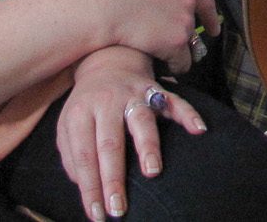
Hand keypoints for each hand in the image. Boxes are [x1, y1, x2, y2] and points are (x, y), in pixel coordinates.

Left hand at [59, 46, 206, 220]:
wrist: (107, 60)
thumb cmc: (87, 103)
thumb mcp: (68, 124)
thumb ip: (72, 154)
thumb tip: (83, 184)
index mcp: (81, 113)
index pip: (83, 156)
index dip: (89, 186)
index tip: (97, 214)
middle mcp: (107, 103)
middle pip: (109, 143)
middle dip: (113, 177)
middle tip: (118, 207)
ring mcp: (133, 95)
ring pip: (141, 120)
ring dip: (147, 146)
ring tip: (152, 171)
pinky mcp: (155, 89)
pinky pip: (174, 101)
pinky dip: (187, 115)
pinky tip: (198, 129)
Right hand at [87, 0, 220, 75]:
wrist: (104, 6)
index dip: (210, 16)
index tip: (214, 29)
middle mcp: (186, 1)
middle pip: (196, 26)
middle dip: (191, 39)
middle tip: (188, 51)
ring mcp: (184, 22)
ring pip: (190, 48)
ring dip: (180, 55)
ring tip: (167, 62)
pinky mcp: (177, 43)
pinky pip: (181, 64)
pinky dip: (173, 68)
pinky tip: (163, 69)